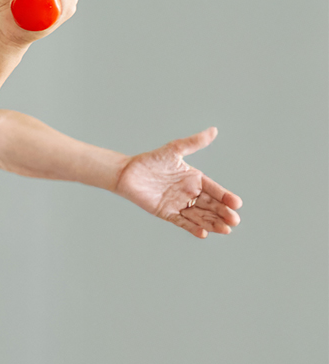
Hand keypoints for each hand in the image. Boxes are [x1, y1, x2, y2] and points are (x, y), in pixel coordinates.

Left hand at [114, 127, 241, 237]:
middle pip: (211, 206)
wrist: (127, 173)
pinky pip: (183, 222)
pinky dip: (193, 228)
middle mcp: (190, 193)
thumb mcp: (174, 150)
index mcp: (195, 180)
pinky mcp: (167, 214)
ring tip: (225, 230)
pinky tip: (204, 233)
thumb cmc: (151, 160)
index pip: (215, 190)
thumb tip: (214, 130)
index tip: (237, 204)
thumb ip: (194, 142)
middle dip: (223, 213)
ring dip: (213, 223)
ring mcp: (179, 205)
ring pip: (200, 216)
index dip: (226, 197)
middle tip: (235, 220)